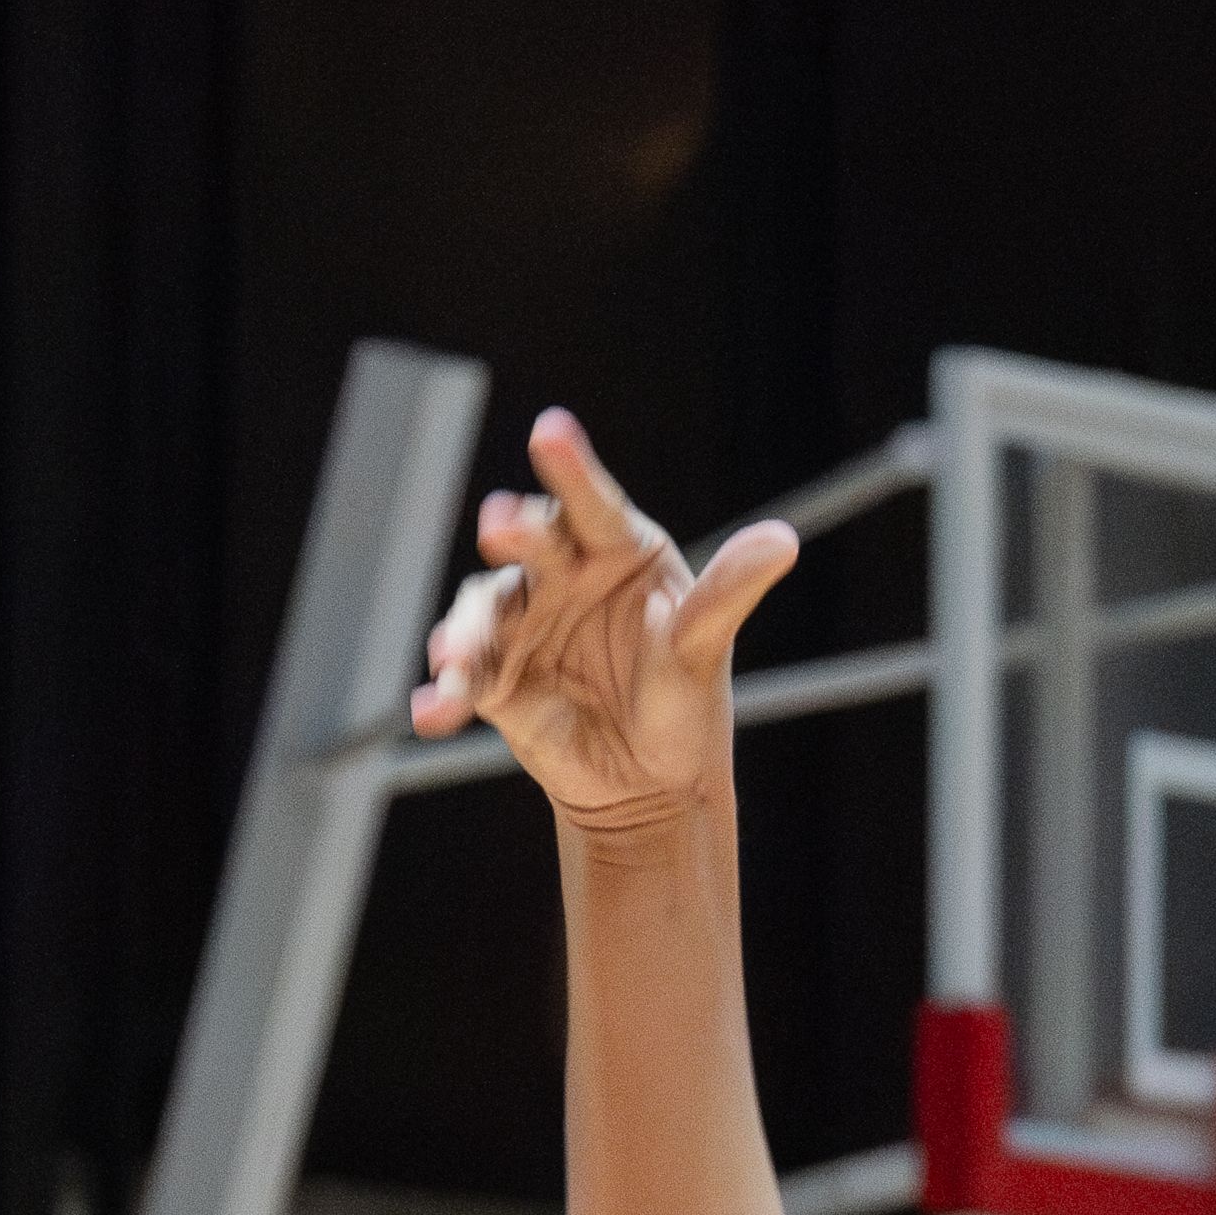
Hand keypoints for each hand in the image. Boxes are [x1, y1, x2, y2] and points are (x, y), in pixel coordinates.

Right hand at [412, 408, 797, 830]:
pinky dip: (445, 693)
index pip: (593, 505)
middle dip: (514, 533)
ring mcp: (522, 624)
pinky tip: (433, 714)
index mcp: (617, 552)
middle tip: (501, 526)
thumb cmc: (682, 700)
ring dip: (465, 629)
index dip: (571, 468)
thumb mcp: (701, 646)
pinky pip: (464, 676)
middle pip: (531, 545)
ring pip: (484, 610)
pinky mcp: (493, 677)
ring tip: (456, 655)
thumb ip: (729, 592)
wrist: (646, 783)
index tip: (550, 431)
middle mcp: (562, 576)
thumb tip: (783, 541)